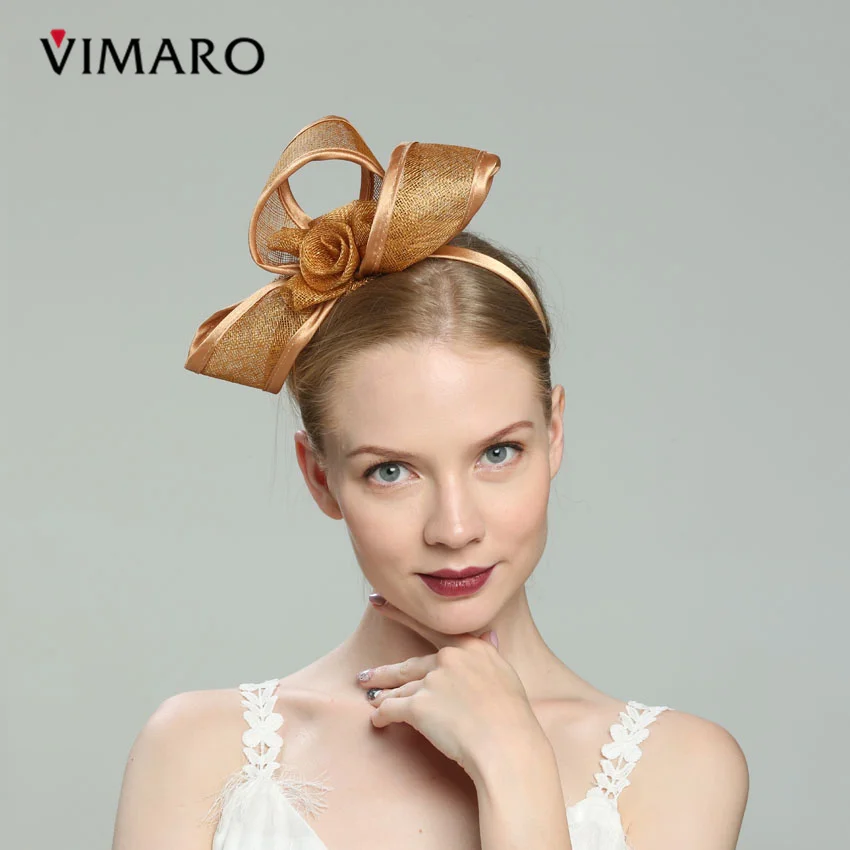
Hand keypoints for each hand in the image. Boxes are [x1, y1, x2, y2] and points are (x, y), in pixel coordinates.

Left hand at [356, 594, 545, 778]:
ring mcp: (432, 681)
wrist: (507, 744)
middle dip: (385, 673)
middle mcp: (449, 659)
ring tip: (371, 698)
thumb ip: (490, 654)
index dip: (401, 616)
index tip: (380, 603)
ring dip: (383, 695)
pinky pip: (392, 710)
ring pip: (399, 688)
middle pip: (410, 665)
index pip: (430, 628)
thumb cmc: (512, 718)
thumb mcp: (506, 675)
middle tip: (365, 675)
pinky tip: (377, 721)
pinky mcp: (418, 707)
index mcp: (470, 648)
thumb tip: (490, 636)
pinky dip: (382, 717)